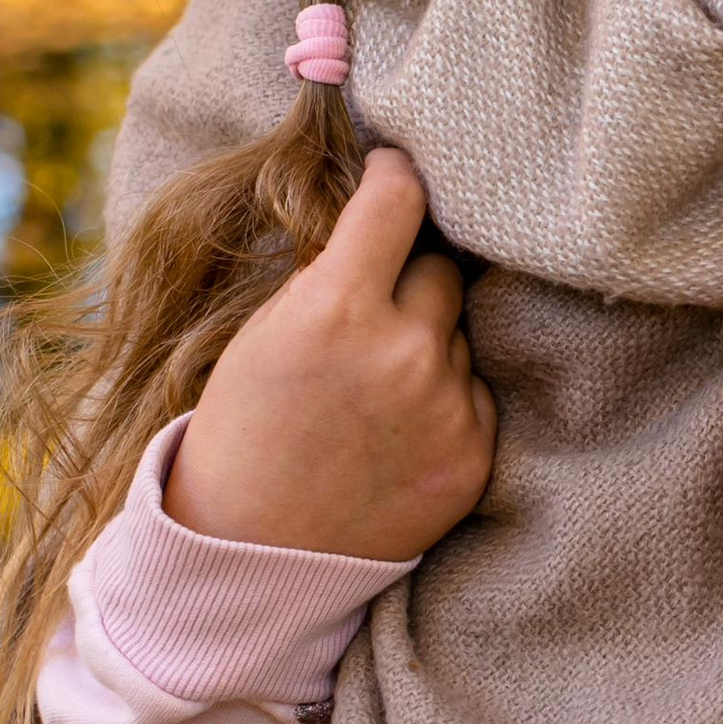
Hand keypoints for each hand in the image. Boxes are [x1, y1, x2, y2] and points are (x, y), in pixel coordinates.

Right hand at [166, 146, 497, 559]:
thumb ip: (331, 274)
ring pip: (458, 334)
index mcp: (337, 308)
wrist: (251, 553)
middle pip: (440, 268)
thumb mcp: (265, 332)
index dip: (395, 174)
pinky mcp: (474, 454)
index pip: (398, 198)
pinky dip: (445, 400)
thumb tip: (386, 218)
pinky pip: (476, 392)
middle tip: (371, 312)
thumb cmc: (247, 430)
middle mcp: (404, 351)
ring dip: (427, 343)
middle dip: (409, 277)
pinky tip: (396, 431)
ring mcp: (447, 406)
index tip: (394, 171)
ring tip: (372, 392)